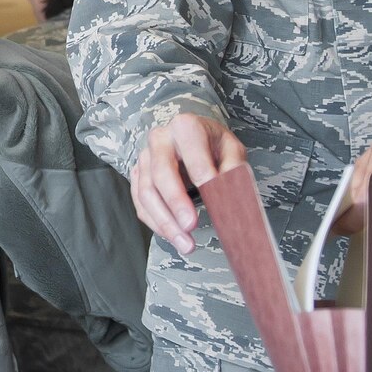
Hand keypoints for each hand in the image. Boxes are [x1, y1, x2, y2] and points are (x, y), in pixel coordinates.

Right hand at [129, 113, 247, 255]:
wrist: (190, 136)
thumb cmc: (212, 145)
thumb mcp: (231, 149)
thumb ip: (233, 170)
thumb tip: (231, 196)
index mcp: (186, 126)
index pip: (192, 152)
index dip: (202, 175)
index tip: (214, 199)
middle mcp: (159, 139)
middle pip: (160, 173)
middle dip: (175, 203)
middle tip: (191, 227)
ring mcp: (144, 157)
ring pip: (146, 192)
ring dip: (165, 222)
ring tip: (186, 244)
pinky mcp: (138, 175)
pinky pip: (140, 203)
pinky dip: (156, 223)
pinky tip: (173, 236)